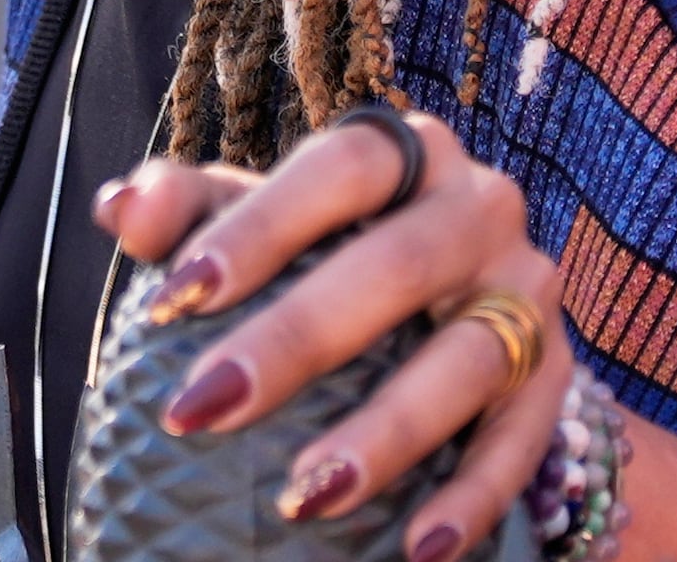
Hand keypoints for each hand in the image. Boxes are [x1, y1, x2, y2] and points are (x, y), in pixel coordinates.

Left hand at [94, 111, 567, 561]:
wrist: (470, 301)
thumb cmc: (335, 248)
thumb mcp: (268, 219)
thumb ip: (192, 207)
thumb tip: (121, 210)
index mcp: (407, 154)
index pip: (337, 171)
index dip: (258, 226)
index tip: (173, 295)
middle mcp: (480, 207)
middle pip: (396, 266)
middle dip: (296, 339)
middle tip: (202, 408)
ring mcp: (528, 292)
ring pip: (468, 360)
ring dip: (387, 431)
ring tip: (303, 497)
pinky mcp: (556, 376)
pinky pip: (522, 442)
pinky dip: (472, 499)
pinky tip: (415, 550)